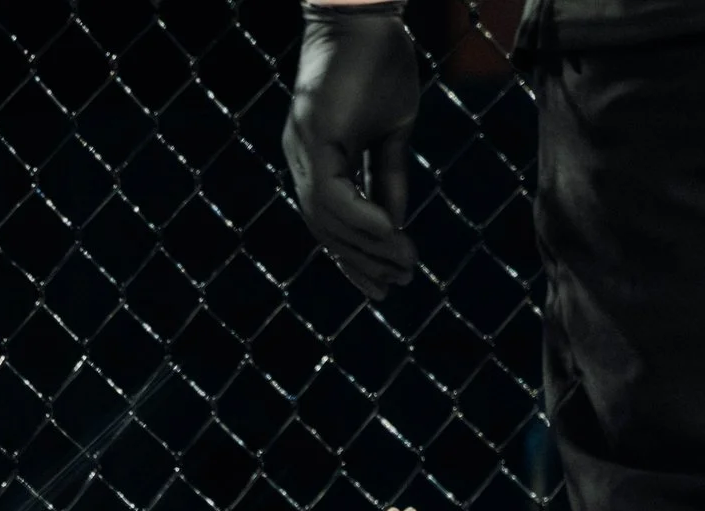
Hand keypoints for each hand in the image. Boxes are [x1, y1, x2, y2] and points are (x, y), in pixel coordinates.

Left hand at [281, 3, 419, 299]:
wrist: (366, 14)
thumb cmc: (380, 61)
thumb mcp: (392, 129)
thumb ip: (388, 175)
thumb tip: (395, 223)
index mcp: (318, 158)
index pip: (332, 220)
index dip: (357, 253)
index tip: (386, 279)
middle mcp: (303, 159)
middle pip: (325, 229)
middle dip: (360, 262)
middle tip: (393, 288)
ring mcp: (303, 150)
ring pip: (327, 218)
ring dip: (365, 247)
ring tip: (401, 267)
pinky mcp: (313, 138)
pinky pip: (332, 194)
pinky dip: (360, 218)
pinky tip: (389, 233)